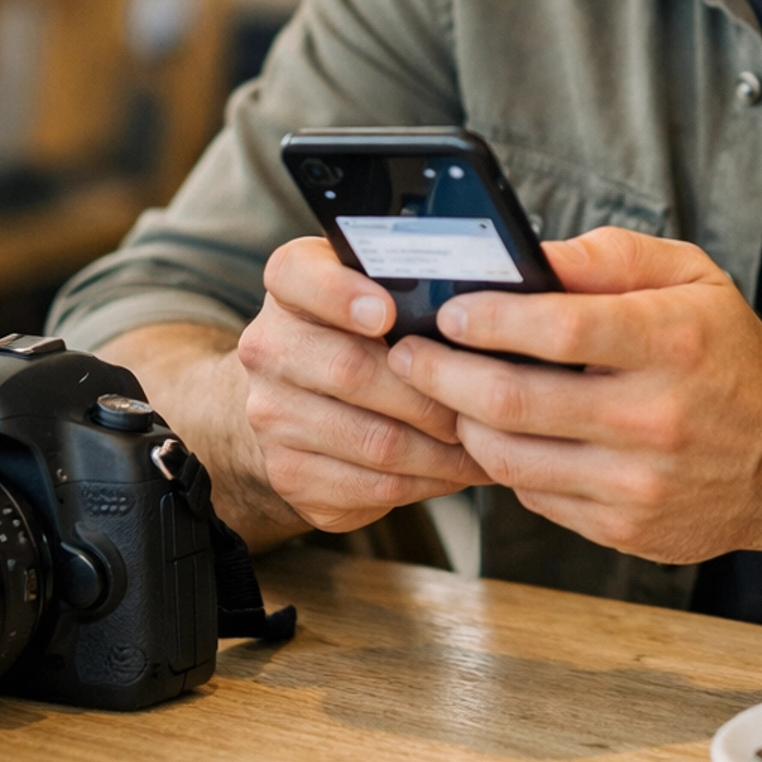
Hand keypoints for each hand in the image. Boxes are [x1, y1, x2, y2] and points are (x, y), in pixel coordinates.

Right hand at [237, 237, 489, 532]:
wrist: (297, 400)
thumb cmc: (362, 334)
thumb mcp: (373, 289)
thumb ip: (410, 282)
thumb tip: (493, 297)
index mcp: (290, 287)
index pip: (297, 276)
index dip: (340, 294)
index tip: (387, 312)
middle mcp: (267, 348)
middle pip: (350, 370)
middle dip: (431, 392)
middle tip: (487, 399)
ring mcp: (271, 416)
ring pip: (374, 440)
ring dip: (443, 449)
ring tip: (489, 442)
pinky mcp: (290, 475)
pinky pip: (374, 485)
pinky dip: (428, 482)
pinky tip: (458, 470)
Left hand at [386, 227, 761, 562]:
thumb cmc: (729, 356)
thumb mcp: (690, 278)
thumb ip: (608, 258)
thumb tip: (527, 254)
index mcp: (673, 342)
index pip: (560, 329)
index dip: (489, 319)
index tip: (449, 309)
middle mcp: (656, 417)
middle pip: (514, 401)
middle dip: (442, 374)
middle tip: (409, 354)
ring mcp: (638, 482)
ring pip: (509, 457)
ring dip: (460, 422)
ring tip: (443, 392)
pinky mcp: (624, 526)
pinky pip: (533, 495)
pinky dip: (504, 462)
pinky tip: (497, 432)